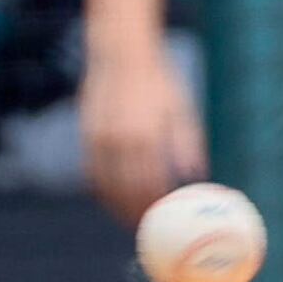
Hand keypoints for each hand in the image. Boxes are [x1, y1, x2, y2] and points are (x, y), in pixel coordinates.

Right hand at [78, 42, 202, 223]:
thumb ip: (187, 143)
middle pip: (126, 189)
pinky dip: (102, 189)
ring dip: (116, 206)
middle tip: (147, 227)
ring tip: (128, 218)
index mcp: (146, 134)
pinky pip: (92, 172)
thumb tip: (196, 176)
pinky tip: (112, 197)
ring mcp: (98, 138)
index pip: (149, 183)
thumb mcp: (180, 108)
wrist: (120, 54)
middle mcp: (119, 139)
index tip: (164, 220)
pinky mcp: (86, 135)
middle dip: (135, 212)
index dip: (155, 205)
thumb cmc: (158, 80)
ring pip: (105, 185)